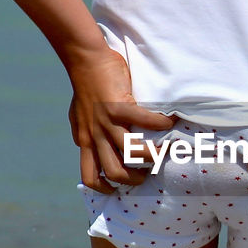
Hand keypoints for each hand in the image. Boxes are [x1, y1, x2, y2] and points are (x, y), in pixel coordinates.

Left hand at [68, 49, 174, 192]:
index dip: (105, 188)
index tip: (118, 188)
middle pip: (114, 172)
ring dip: (151, 155)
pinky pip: (144, 121)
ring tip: (164, 150)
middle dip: (135, 179)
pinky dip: (161, 122)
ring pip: (131, 152)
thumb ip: (83, 132)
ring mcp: (106, 122)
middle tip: (147, 172)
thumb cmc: (85, 86)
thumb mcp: (78, 116)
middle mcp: (94, 135)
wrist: (85, 60)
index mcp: (85, 140)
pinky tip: (170, 120)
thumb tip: (83, 143)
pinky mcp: (117, 106)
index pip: (90, 176)